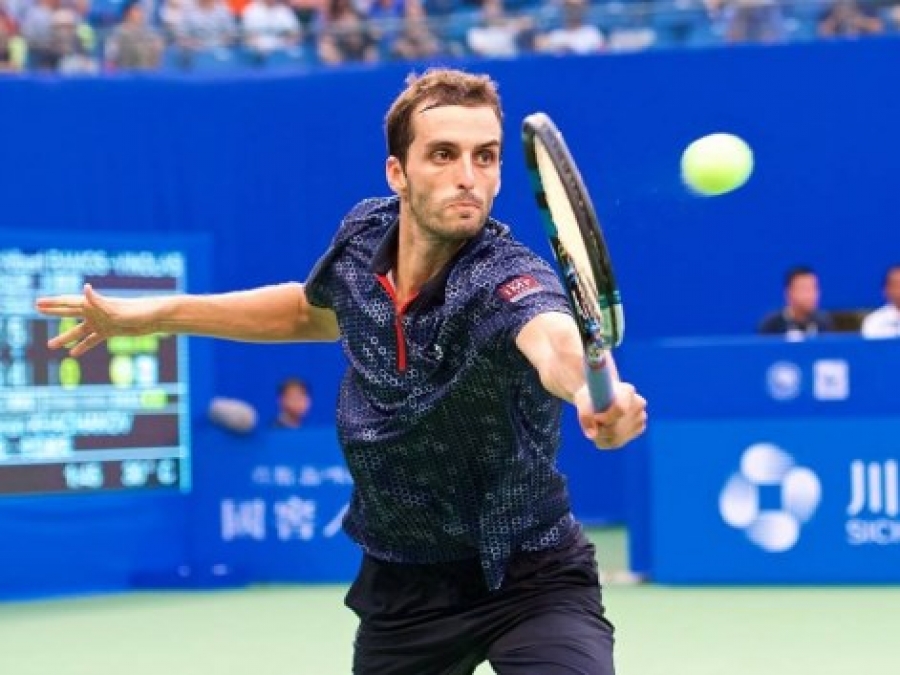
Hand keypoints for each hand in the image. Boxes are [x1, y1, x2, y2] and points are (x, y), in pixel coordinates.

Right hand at [35, 283, 158, 355]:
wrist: (155, 318)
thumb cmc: (138, 311)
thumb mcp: (116, 308)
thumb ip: (99, 301)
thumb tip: (86, 288)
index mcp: (94, 305)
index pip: (69, 302)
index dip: (53, 303)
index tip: (37, 303)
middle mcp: (95, 313)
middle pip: (70, 313)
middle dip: (54, 312)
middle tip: (37, 310)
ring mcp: (102, 323)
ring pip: (78, 331)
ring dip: (65, 338)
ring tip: (50, 345)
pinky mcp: (110, 332)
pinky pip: (93, 341)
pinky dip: (83, 347)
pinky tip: (73, 355)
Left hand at [575, 381, 646, 449]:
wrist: (600, 396)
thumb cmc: (591, 395)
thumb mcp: (582, 399)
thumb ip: (585, 415)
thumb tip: (593, 435)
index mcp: (626, 390)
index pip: (621, 409)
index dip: (605, 418)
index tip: (595, 418)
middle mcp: (638, 403)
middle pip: (617, 428)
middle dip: (600, 430)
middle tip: (591, 424)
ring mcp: (641, 417)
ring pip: (617, 438)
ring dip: (600, 436)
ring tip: (594, 425)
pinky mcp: (639, 429)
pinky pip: (618, 442)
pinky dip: (604, 440)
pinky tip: (601, 430)